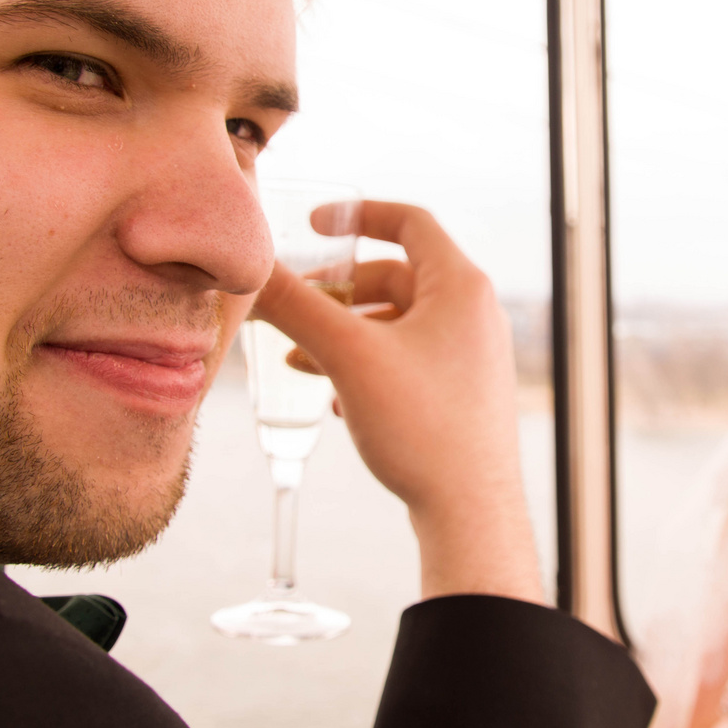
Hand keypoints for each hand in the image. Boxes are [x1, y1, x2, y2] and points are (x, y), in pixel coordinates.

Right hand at [252, 201, 542, 603]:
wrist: (469, 512)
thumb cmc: (422, 427)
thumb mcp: (348, 356)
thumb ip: (297, 306)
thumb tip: (252, 268)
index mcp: (461, 286)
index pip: (409, 221)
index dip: (357, 215)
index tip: (312, 226)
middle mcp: (475, 314)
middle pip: (396, 276)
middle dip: (337, 292)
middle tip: (293, 309)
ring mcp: (473, 357)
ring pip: (398, 324)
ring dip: (346, 334)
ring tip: (299, 362)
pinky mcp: (464, 396)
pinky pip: (409, 362)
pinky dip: (368, 367)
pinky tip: (336, 400)